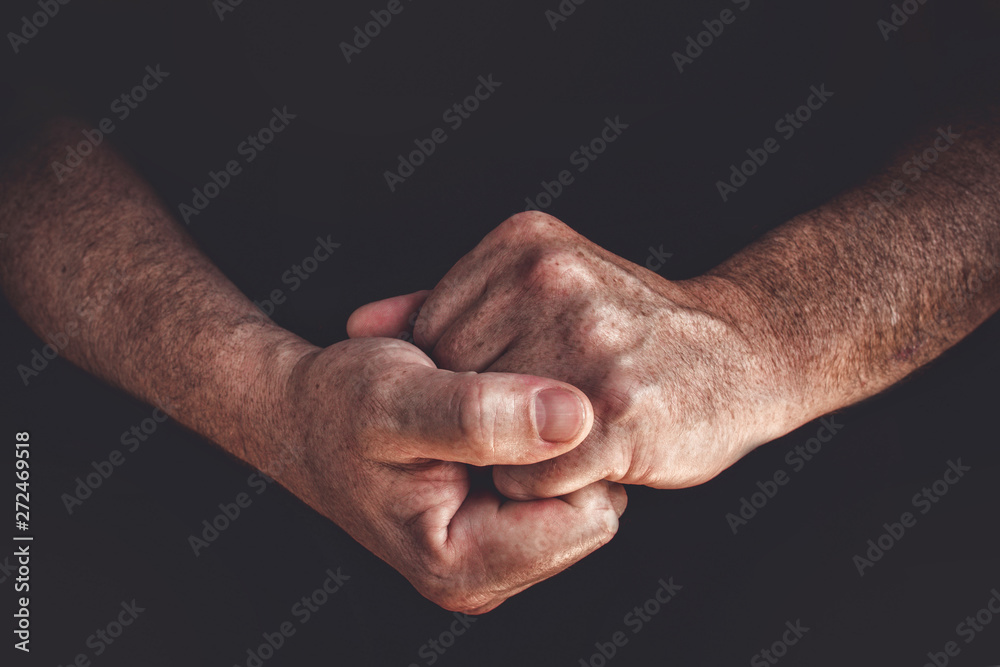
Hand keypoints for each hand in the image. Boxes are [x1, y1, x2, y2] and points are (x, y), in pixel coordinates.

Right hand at [266, 334, 625, 612]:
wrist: (303, 414)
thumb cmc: (338, 406)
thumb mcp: (398, 399)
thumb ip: (480, 415)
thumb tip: (575, 416)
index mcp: (464, 564)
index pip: (588, 516)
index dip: (568, 450)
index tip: (522, 400)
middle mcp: (487, 573)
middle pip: (593, 507)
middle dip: (563, 446)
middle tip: (506, 397)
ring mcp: (495, 553)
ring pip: (581, 490)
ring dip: (550, 439)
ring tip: (493, 406)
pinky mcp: (499, 526)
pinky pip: (559, 481)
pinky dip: (539, 439)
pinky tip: (496, 413)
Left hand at [349, 212, 802, 497]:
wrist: (745, 352)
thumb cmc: (632, 331)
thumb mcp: (539, 291)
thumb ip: (447, 305)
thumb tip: (359, 324)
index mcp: (524, 245)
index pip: (431, 332)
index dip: (462, 380)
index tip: (513, 387)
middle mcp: (550, 281)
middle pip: (453, 381)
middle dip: (487, 415)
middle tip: (545, 412)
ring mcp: (584, 342)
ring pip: (485, 432)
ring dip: (519, 451)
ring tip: (571, 429)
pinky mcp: (616, 410)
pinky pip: (529, 473)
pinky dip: (548, 483)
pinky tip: (593, 457)